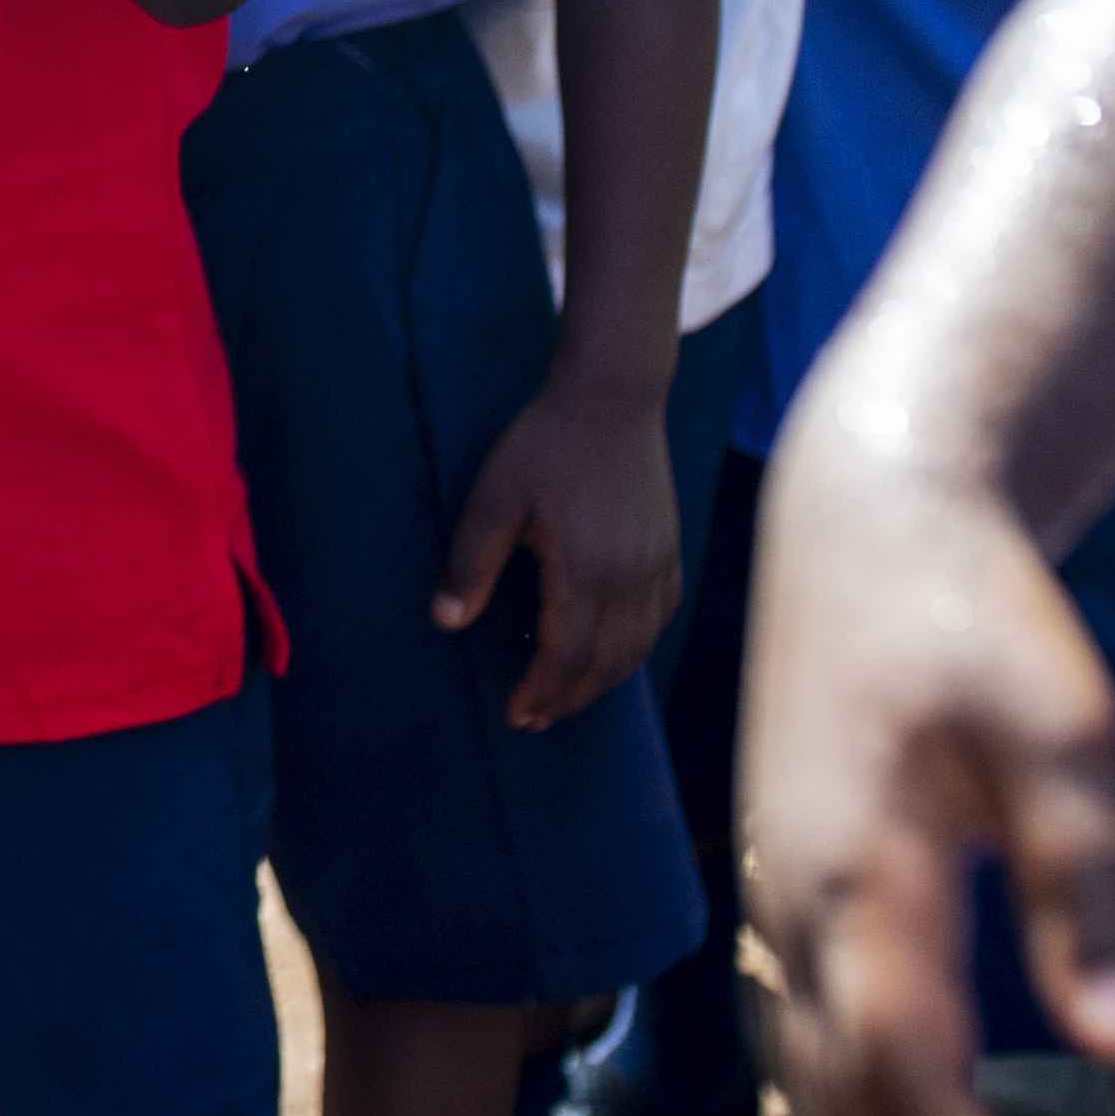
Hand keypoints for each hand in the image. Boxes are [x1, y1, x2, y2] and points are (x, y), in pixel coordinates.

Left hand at [433, 382, 680, 726]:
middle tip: (536, 718)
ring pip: (638, 647)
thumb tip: (445, 621)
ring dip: (603, 680)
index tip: (517, 714)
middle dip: (570, 698)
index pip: (566, 656)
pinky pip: (660, 617)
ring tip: (568, 696)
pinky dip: (637, 647)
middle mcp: (630, 578)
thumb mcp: (494, 497)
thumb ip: (470, 562)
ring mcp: (657, 565)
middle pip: (607, 664)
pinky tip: (615, 651)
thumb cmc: (546, 443)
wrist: (612, 396)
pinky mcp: (669, 549)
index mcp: (586, 571)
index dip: (542, 692)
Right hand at [745, 433, 1114, 1115]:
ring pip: (815, 1078)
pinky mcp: (791, 877)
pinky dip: (870, 1110)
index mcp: (856, 873)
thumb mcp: (1066, 736)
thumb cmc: (973, 610)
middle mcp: (794, 901)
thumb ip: (1097, 896)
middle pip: (845, 1104)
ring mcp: (779, 891)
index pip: (903, 1078)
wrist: (863, 512)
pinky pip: (813, 1031)